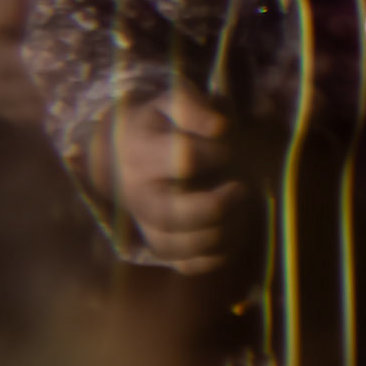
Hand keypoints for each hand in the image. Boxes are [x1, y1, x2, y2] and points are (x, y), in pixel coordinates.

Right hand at [91, 83, 247, 273]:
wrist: (122, 152)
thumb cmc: (158, 122)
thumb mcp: (170, 99)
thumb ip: (194, 106)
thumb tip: (221, 126)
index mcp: (142, 153)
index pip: (183, 159)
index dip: (217, 153)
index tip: (231, 143)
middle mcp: (140, 195)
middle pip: (177, 214)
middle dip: (218, 205)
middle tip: (242, 188)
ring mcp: (148, 225)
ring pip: (183, 246)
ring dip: (223, 232)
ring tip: (243, 210)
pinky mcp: (161, 247)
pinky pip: (188, 265)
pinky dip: (217, 256)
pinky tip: (234, 230)